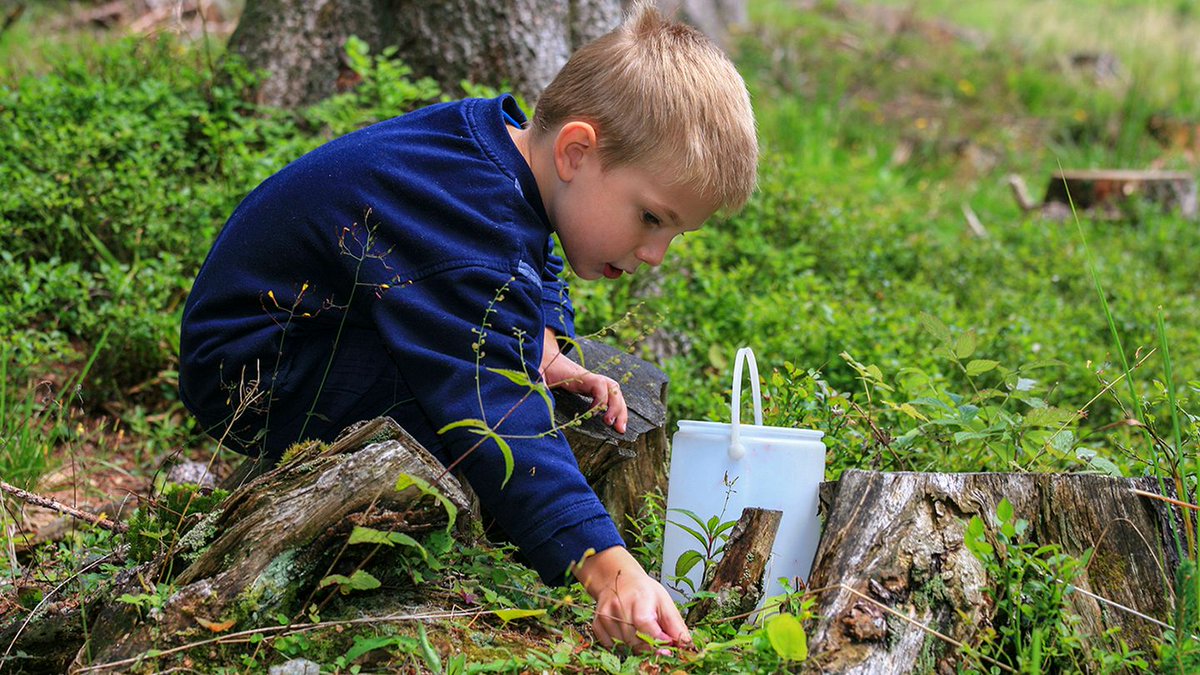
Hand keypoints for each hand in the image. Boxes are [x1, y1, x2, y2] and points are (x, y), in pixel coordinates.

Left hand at [541, 329, 628, 433]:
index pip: (599, 383)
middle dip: (618, 408)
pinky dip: (614, 408)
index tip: (594, 414)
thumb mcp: (537, 374)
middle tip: (616, 428)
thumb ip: (538, 386)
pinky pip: (608, 396)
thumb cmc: (540, 365)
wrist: (543, 355)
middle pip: (613, 389)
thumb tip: (540, 401)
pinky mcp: (589, 387)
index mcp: (578, 375)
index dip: (601, 398)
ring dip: (620, 410)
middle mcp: (589, 378)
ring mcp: (591, 382)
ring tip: (620, 429)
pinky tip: (613, 422)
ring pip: (614, 393)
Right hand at [573, 546, 691, 652]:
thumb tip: (686, 645)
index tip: (668, 649)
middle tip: (660, 646)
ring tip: (643, 636)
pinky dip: (623, 646)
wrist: (617, 579)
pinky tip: (629, 635)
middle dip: (650, 648)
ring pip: (624, 646)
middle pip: (634, 640)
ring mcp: (605, 616)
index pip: (644, 625)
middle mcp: (618, 606)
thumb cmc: (644, 591)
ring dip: (637, 648)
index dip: (657, 641)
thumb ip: (675, 625)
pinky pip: (612, 647)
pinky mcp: (597, 624)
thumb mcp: (664, 602)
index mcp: (638, 598)